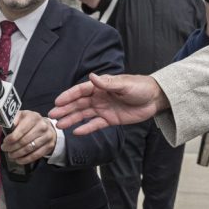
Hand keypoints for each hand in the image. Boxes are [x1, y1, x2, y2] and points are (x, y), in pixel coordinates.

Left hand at [2, 110, 56, 164]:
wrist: (46, 126)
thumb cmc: (29, 122)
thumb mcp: (21, 117)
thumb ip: (13, 120)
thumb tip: (5, 125)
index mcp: (33, 117)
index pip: (21, 130)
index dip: (11, 138)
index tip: (4, 142)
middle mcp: (42, 126)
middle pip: (24, 141)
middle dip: (12, 147)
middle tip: (5, 149)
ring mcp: (47, 136)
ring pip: (29, 149)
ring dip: (17, 154)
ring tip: (10, 155)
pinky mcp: (49, 145)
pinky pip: (36, 155)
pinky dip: (25, 159)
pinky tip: (18, 160)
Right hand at [49, 73, 169, 134]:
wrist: (155, 99)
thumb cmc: (140, 87)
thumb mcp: (124, 84)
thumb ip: (107, 83)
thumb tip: (91, 77)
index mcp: (101, 86)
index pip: (81, 91)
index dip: (68, 96)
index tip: (57, 101)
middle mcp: (99, 97)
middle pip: (79, 104)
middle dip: (65, 109)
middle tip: (52, 116)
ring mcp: (103, 109)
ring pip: (84, 115)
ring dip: (72, 119)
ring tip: (60, 125)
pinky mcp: (110, 119)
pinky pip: (95, 124)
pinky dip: (86, 128)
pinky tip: (76, 132)